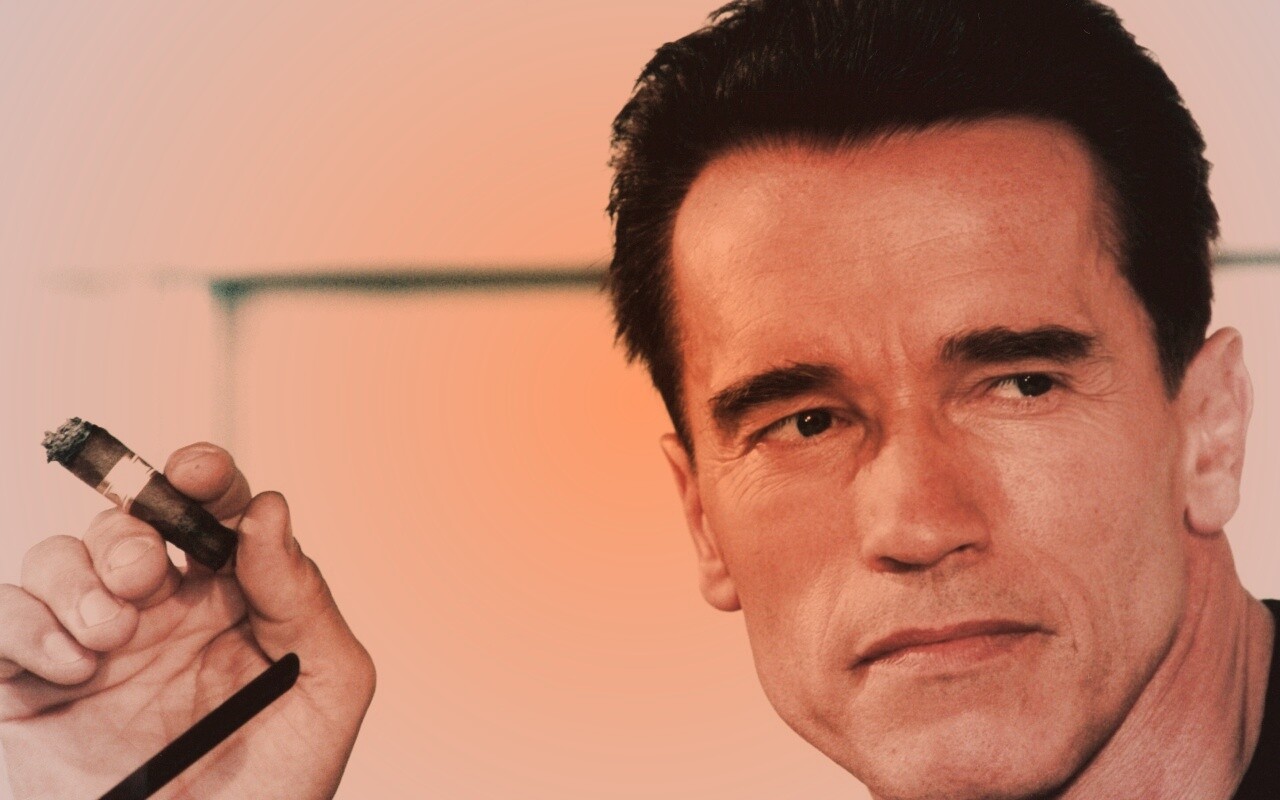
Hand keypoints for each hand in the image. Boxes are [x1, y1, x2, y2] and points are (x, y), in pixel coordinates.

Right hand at [0, 444, 374, 798]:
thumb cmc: (276, 784)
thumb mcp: (324, 690)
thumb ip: (305, 599)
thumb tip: (270, 512)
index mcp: (233, 598)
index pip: (215, 509)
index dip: (206, 474)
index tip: (198, 471)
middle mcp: (160, 610)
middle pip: (129, 520)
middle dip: (131, 532)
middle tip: (143, 577)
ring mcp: (91, 644)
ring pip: (60, 556)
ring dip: (78, 579)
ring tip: (109, 639)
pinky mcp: (30, 687)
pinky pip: (4, 616)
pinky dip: (25, 623)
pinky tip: (71, 666)